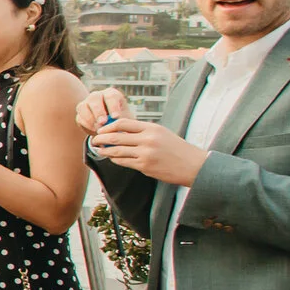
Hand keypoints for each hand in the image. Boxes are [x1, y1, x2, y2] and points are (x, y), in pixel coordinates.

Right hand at [76, 86, 130, 135]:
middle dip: (99, 112)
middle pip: (94, 99)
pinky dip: (86, 125)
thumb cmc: (121, 120)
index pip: (111, 96)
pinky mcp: (80, 113)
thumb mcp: (126, 119)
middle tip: (103, 122)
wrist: (111, 125)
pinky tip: (94, 132)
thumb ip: (123, 121)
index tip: (116, 117)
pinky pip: (79, 117)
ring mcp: (86, 103)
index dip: (113, 106)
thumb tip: (120, 127)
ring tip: (98, 129)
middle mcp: (97, 95)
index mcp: (111, 94)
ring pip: (83, 107)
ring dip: (90, 119)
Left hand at [87, 118, 207, 187]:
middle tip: (95, 140)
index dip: (108, 126)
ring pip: (117, 150)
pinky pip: (124, 162)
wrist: (194, 165)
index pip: (123, 123)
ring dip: (106, 150)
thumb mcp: (162, 133)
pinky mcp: (145, 166)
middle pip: (116, 137)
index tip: (102, 130)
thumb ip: (143, 131)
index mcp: (151, 128)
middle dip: (101, 139)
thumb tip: (121, 131)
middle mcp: (147, 139)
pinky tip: (113, 158)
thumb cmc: (177, 149)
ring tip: (100, 149)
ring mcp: (146, 153)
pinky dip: (116, 159)